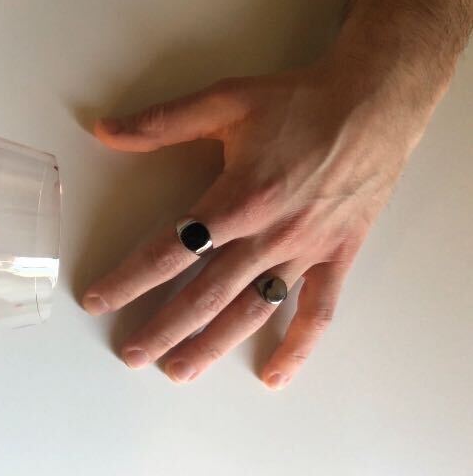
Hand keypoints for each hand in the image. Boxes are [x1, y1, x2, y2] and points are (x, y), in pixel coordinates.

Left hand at [81, 55, 435, 388]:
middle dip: (165, 328)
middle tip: (133, 355)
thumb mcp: (224, 100)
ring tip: (180, 371)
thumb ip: (162, 122)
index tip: (98, 300)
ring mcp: (305, 250)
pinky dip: (298, 346)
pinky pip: (318, 310)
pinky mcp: (337, 256)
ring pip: (253, 309)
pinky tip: (274, 375)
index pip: (171, 249)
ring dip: (214, 344)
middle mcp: (270, 233)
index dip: (131, 279)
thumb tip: (106, 131)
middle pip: (206, 294)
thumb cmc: (299, 101)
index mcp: (238, 197)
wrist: (376, 102)